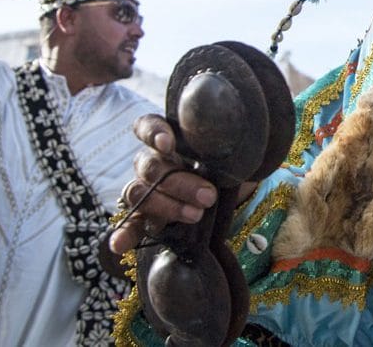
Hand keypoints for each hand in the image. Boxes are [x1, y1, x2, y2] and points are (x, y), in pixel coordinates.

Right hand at [108, 114, 218, 254]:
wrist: (227, 194)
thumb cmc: (226, 165)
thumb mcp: (232, 153)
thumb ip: (232, 147)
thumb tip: (254, 145)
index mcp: (169, 138)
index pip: (147, 126)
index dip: (153, 133)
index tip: (168, 144)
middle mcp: (152, 161)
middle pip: (152, 167)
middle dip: (180, 183)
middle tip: (208, 196)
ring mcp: (145, 189)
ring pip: (140, 193)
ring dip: (167, 206)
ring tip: (195, 216)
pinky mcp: (144, 216)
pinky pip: (129, 223)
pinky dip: (124, 234)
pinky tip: (119, 245)